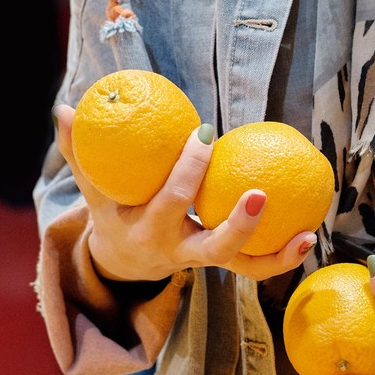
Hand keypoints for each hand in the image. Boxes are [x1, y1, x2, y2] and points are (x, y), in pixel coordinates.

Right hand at [54, 104, 316, 281]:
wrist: (122, 264)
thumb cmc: (112, 212)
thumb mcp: (93, 188)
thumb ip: (80, 149)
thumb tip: (64, 107)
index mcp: (148, 232)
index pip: (170, 201)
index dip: (188, 172)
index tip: (205, 135)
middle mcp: (180, 253)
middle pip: (214, 248)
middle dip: (238, 224)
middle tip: (260, 193)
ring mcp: (205, 262)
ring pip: (244, 267)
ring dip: (278, 256)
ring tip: (308, 234)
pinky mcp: (224, 264)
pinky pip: (257, 265)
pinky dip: (283, 255)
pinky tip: (309, 233)